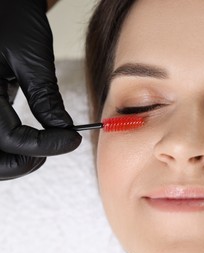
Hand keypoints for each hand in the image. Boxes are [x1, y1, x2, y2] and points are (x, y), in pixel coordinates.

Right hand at [0, 0, 80, 179]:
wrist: (0, 3)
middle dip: (25, 162)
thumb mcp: (31, 58)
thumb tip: (64, 131)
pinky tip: (31, 137)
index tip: (72, 140)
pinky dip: (10, 146)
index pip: (10, 140)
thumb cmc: (10, 17)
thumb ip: (46, 98)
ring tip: (45, 144)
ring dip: (16, 158)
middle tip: (56, 146)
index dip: (44, 146)